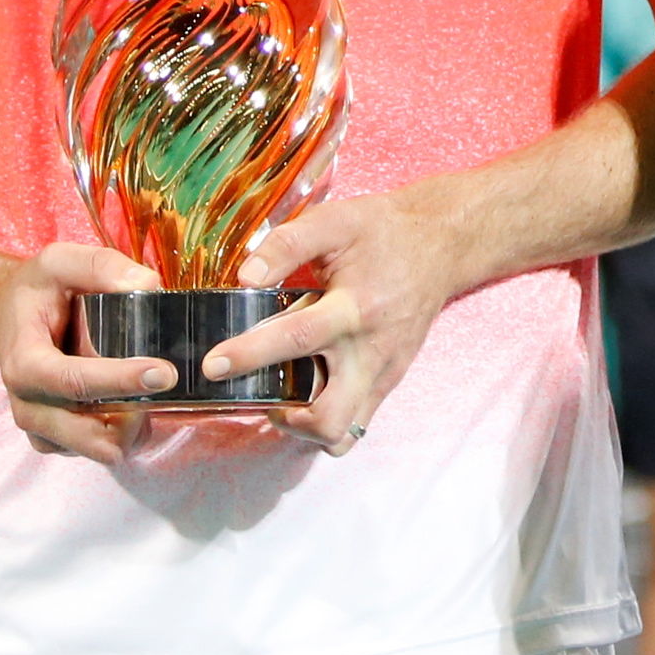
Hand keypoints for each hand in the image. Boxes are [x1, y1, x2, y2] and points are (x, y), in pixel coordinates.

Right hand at [0, 241, 170, 465]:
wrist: (4, 319)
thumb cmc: (35, 292)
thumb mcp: (59, 261)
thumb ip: (100, 266)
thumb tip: (148, 284)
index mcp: (24, 361)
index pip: (71, 381)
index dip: (118, 381)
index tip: (162, 373)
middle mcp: (27, 402)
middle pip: (80, 430)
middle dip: (128, 419)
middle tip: (167, 387)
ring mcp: (39, 425)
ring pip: (91, 448)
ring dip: (126, 431)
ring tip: (151, 397)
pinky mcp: (53, 437)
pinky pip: (92, 451)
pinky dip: (119, 437)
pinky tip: (137, 409)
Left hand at [218, 183, 486, 454]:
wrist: (441, 244)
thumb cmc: (382, 231)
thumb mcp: (334, 222)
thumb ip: (286, 245)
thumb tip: (245, 277)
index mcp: (355, 307)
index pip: (296, 339)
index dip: (250, 355)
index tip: (214, 365)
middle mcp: (370, 351)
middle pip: (328, 418)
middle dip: (284, 419)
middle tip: (257, 393)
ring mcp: (383, 372)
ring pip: (342, 433)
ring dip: (304, 426)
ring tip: (282, 397)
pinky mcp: (389, 381)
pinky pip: (356, 421)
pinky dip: (326, 417)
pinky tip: (309, 389)